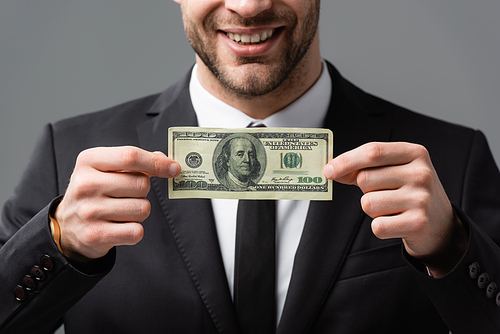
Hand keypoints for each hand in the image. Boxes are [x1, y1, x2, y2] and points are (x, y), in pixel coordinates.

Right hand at [54, 146, 180, 261]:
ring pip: (143, 209)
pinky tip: (119, 227)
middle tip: (128, 195)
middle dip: (144, 191)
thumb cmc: (94, 191)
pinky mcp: (95, 235)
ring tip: (121, 211)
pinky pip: (136, 231)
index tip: (174, 168)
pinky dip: (135, 230)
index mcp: (88, 161)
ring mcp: (89, 211)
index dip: (157, 162)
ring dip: (139, 211)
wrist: (67, 226)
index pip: (130, 156)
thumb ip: (134, 162)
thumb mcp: (104, 168)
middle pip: (141, 184)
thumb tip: (166, 162)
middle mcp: (86, 184)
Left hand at [324, 142, 467, 276]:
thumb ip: (365, 167)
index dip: (346, 161)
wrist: (441, 224)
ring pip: (368, 203)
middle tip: (384, 194)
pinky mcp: (419, 223)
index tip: (328, 170)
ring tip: (392, 209)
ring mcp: (422, 199)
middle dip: (364, 190)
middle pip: (365, 179)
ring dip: (372, 209)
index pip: (372, 151)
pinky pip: (377, 226)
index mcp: (415, 153)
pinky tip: (396, 223)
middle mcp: (421, 173)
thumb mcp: (395, 171)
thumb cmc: (409, 192)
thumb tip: (331, 170)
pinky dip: (380, 227)